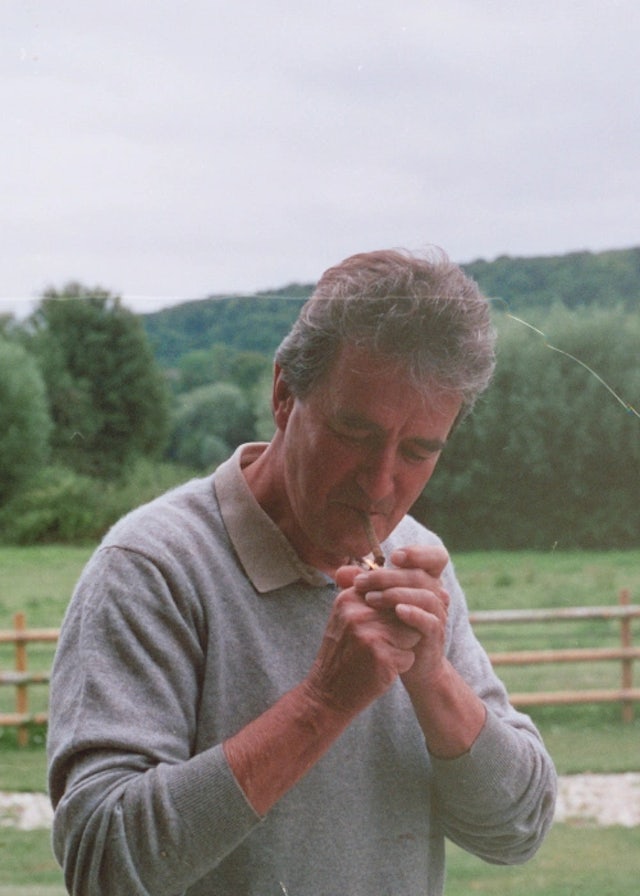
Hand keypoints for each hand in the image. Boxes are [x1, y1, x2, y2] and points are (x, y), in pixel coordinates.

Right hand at [304, 564, 423, 717]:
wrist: (327, 694)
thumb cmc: (342, 655)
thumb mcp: (344, 617)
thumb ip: (366, 596)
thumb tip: (397, 575)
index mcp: (349, 597)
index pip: (392, 592)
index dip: (394, 612)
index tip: (382, 627)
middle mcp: (357, 612)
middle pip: (404, 611)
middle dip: (400, 629)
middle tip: (381, 645)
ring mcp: (369, 634)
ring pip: (411, 632)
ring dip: (403, 647)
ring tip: (381, 656)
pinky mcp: (381, 657)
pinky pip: (409, 656)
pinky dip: (401, 666)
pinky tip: (382, 670)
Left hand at [351, 545, 450, 694]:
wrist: (407, 665)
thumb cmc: (391, 627)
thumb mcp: (377, 604)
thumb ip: (362, 586)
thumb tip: (341, 573)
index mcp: (426, 581)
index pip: (436, 557)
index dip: (419, 553)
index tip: (393, 557)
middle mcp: (437, 595)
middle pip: (421, 575)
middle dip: (388, 576)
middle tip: (361, 582)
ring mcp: (438, 615)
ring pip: (427, 596)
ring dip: (397, 594)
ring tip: (370, 599)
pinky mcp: (435, 636)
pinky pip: (430, 621)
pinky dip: (414, 614)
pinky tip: (397, 611)